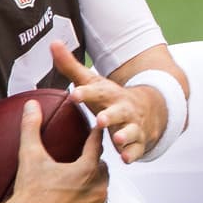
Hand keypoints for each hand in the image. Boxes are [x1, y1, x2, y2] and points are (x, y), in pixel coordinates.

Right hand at [9, 99, 107, 202]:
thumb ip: (31, 128)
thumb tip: (31, 106)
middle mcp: (97, 190)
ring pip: (101, 191)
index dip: (94, 136)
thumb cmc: (29, 193)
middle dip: (94, 164)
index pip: (96, 145)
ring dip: (93, 186)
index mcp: (87, 169)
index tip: (96, 129)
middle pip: (102, 169)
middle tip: (82, 161)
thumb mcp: (30, 156)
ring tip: (79, 183)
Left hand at [51, 42, 165, 163]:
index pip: (97, 92)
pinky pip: (137, 149)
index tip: (74, 94)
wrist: (149, 108)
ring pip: (130, 130)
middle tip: (100, 119)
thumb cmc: (110, 97)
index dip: (86, 93)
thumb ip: (71, 67)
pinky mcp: (139, 141)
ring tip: (117, 140)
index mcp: (109, 94)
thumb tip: (53, 44)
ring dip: (124, 135)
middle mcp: (123, 108)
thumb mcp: (93, 82)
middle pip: (118, 111)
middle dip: (110, 116)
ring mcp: (133, 125)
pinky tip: (125, 159)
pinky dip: (132, 153)